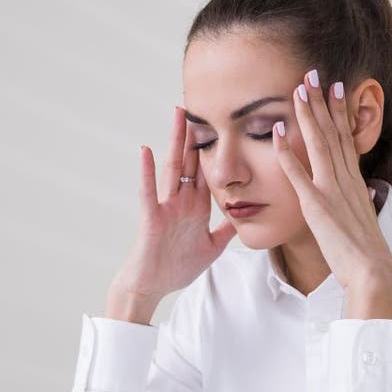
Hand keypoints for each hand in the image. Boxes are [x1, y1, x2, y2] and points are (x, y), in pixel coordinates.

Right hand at [111, 106, 237, 302]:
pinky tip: (147, 150)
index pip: (207, 171)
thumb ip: (226, 231)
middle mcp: (181, 201)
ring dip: (175, 142)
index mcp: (196, 207)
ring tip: (178, 115)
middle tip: (201, 104)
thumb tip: (245, 217)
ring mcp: (166, 206)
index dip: (215, 148)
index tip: (224, 125)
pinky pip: (149, 191)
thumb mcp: (212, 248)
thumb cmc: (176, 268)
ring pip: (172, 168)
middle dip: (196, 134)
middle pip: (190, 161)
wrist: (153, 287)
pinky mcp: (152, 217)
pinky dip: (147, 171)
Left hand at [271, 70, 391, 315]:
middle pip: (333, 132)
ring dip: (308, 114)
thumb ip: (359, 203)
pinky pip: (298, 174)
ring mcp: (331, 190)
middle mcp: (345, 180)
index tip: (334, 88)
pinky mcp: (316, 206)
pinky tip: (277, 132)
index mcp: (355, 183)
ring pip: (319, 143)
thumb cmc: (366, 254)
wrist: (373, 273)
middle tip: (312, 73)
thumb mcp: (363, 220)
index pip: (345, 139)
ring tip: (298, 88)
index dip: (339, 111)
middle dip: (322, 101)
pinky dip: (287, 151)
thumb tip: (363, 194)